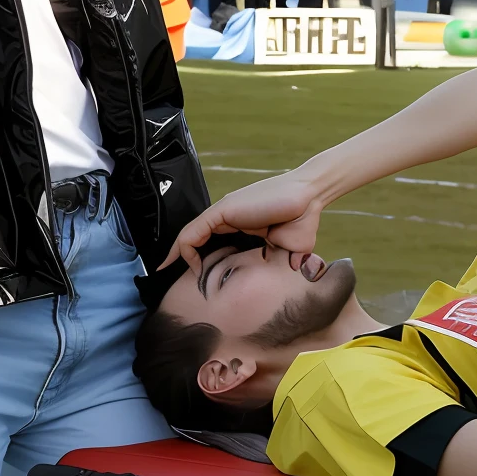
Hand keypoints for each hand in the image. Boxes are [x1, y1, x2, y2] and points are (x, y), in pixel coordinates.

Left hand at [162, 170, 325, 273]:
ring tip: (165, 268)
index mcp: (240, 223)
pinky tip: (181, 263)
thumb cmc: (302, 219)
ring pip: (191, 234)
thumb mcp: (286, 247)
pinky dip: (183, 246)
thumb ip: (279, 260)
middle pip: (194, 237)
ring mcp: (225, 211)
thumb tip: (283, 277)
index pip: (209, 240)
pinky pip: (195, 230)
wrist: (311, 197)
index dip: (195, 257)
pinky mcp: (224, 210)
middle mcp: (228, 216)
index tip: (194, 276)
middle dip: (179, 255)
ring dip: (176, 252)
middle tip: (167, 273)